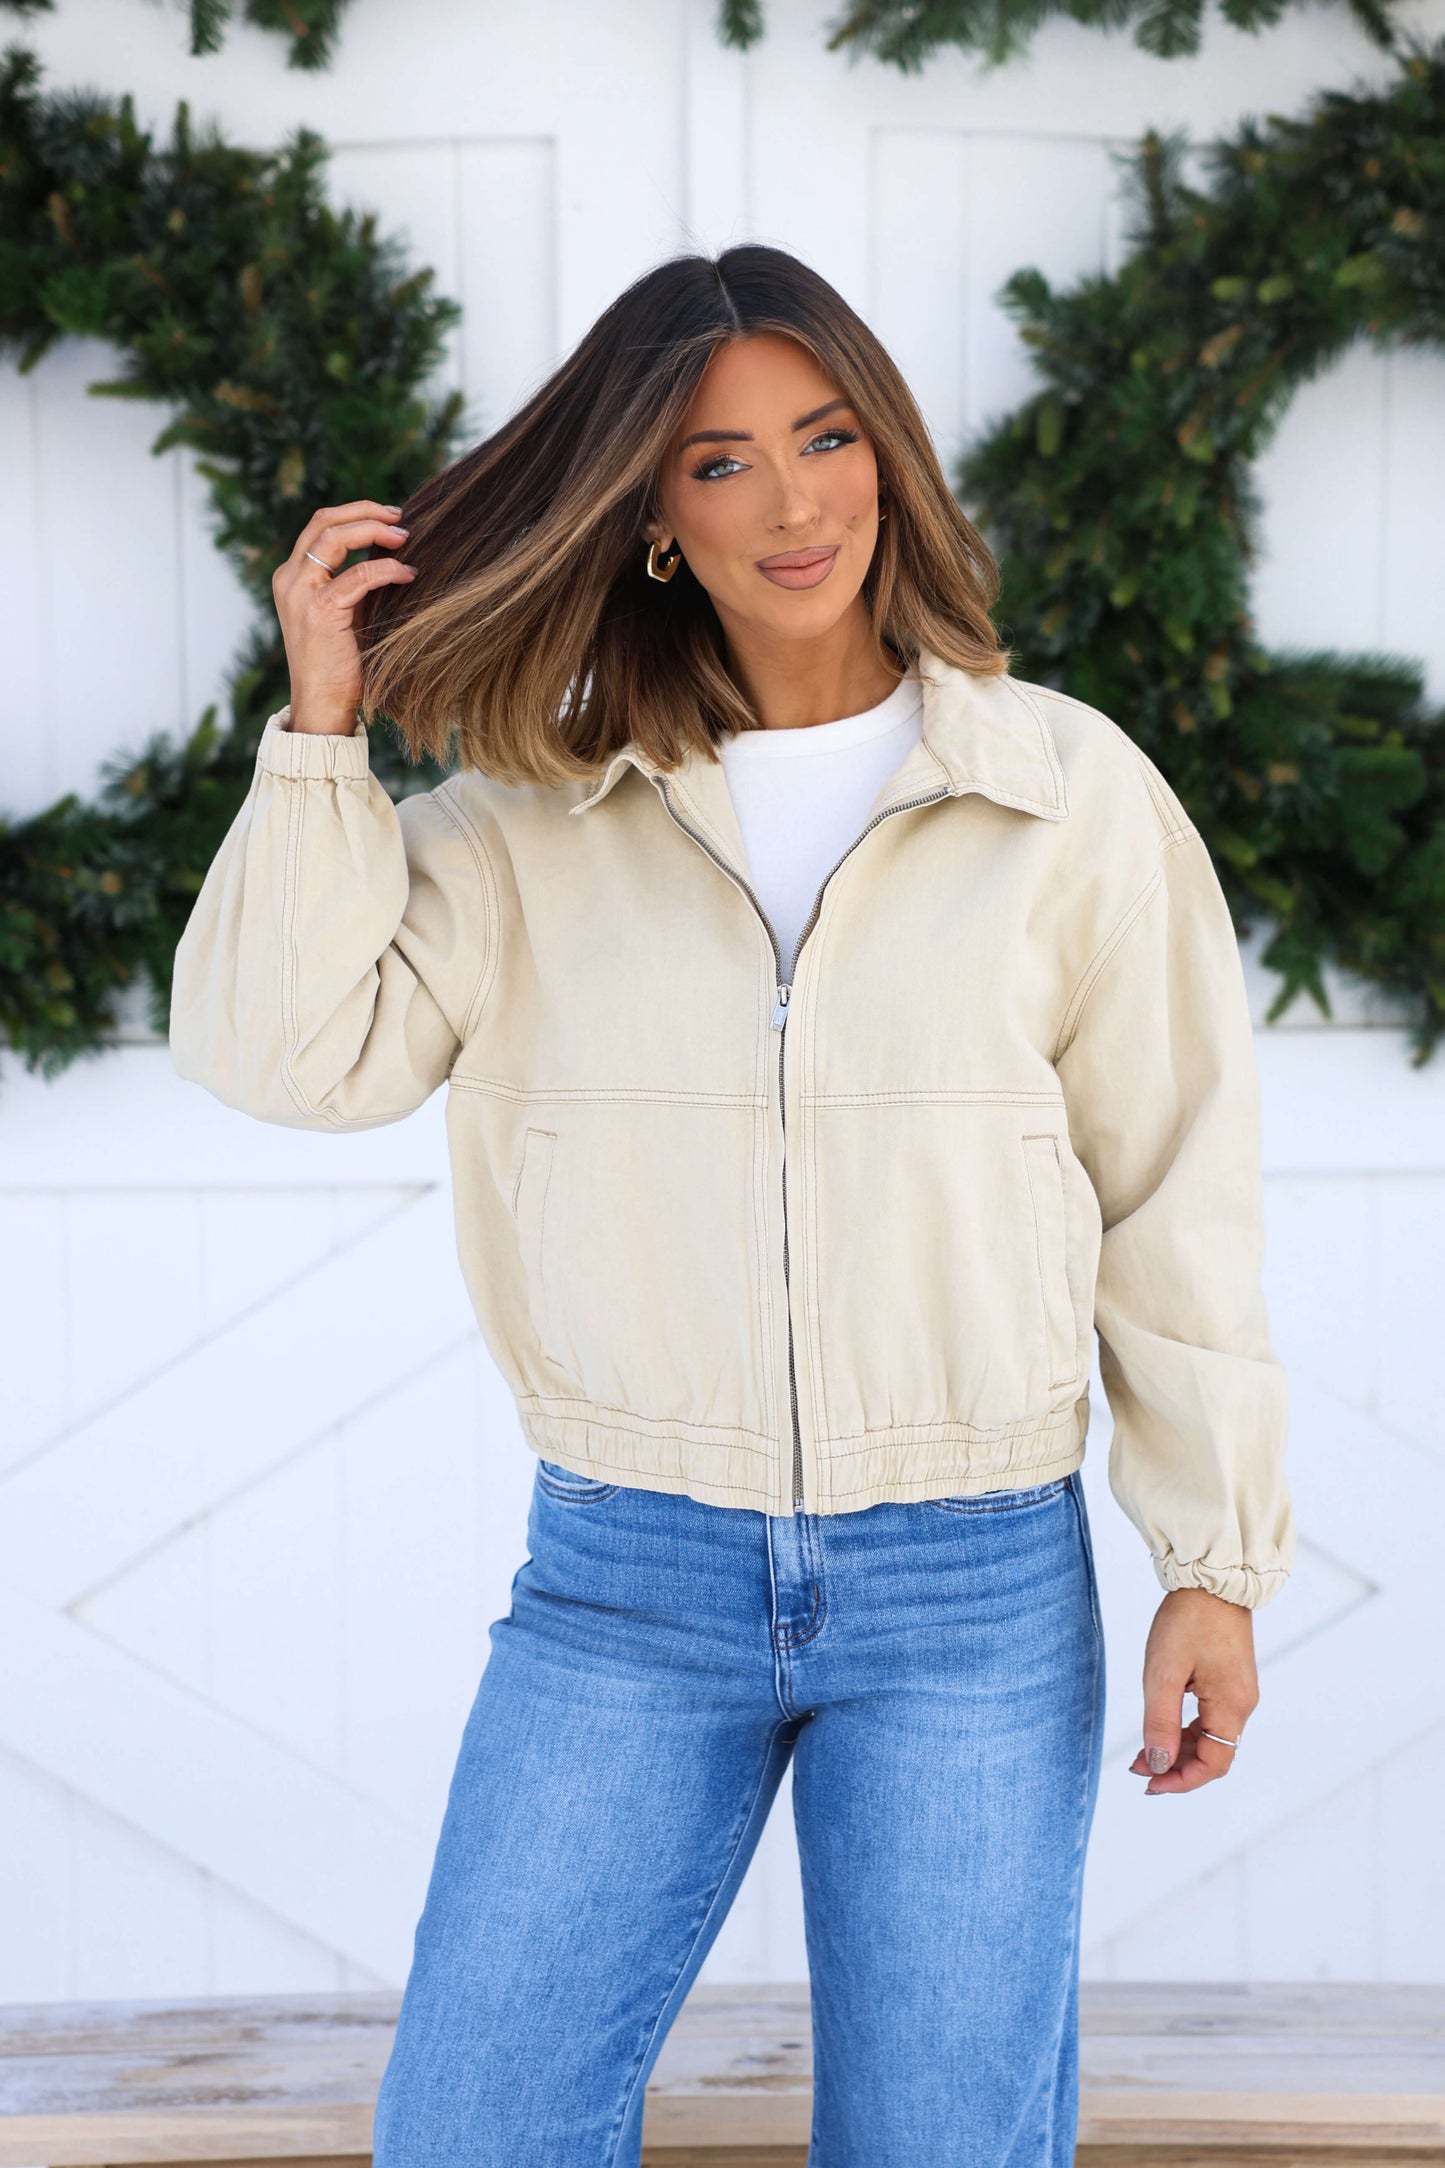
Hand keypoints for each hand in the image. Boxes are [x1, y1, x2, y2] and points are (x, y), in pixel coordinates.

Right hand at [272, 500, 416, 734]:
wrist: (322, 705)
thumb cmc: (338, 664)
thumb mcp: (343, 613)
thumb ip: (354, 584)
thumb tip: (390, 553)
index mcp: (291, 577)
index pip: (319, 526)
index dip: (355, 513)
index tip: (388, 517)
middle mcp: (289, 579)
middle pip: (324, 521)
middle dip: (365, 511)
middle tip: (401, 518)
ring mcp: (300, 593)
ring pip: (335, 537)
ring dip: (374, 530)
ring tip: (405, 538)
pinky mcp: (320, 611)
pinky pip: (358, 575)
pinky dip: (386, 569)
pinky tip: (407, 574)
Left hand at [1129, 1586, 1257, 1794]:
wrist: (1211, 1579)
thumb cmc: (1188, 1620)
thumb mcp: (1164, 1673)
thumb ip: (1160, 1722)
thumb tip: (1158, 1764)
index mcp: (1232, 1706)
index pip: (1213, 1764)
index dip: (1181, 1780)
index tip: (1149, 1783)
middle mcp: (1241, 1704)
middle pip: (1212, 1754)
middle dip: (1175, 1766)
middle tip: (1137, 1767)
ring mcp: (1237, 1692)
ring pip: (1209, 1737)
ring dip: (1178, 1749)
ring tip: (1143, 1752)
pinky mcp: (1229, 1679)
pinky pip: (1210, 1717)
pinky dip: (1185, 1729)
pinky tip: (1161, 1727)